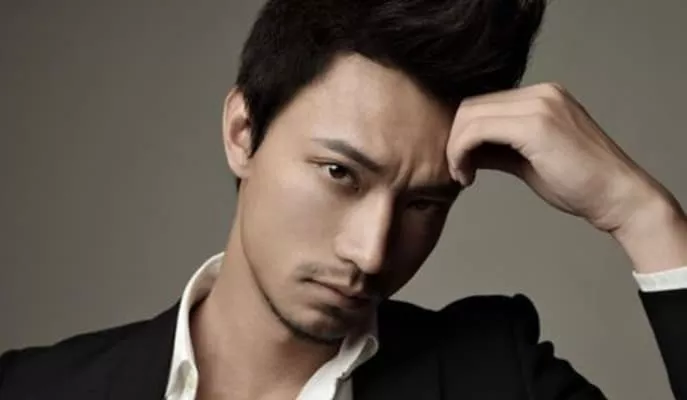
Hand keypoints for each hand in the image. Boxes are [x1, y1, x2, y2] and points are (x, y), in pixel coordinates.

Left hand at [447, 82, 665, 233]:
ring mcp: (539, 105)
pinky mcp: (535, 125)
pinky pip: (478, 131)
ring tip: (463, 176)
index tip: (461, 165)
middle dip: (454, 140)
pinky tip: (468, 176)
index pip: (484, 105)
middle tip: (458, 172)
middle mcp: (541, 93)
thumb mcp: (529, 160)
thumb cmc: (579, 184)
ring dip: (456, 148)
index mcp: (543, 96)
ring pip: (470, 116)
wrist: (617, 197)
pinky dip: (461, 152)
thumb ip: (499, 149)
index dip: (462, 135)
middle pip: (472, 106)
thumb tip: (465, 152)